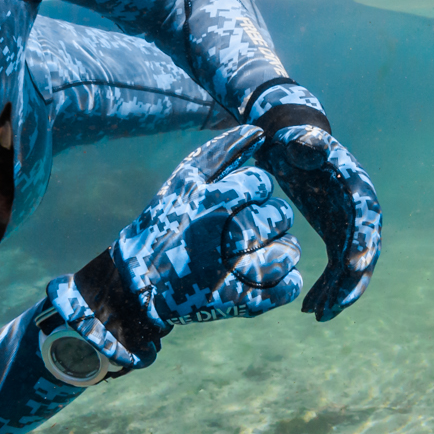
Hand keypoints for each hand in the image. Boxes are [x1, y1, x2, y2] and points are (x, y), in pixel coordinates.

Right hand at [80, 127, 301, 353]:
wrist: (142, 284)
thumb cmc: (164, 224)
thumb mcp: (186, 181)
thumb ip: (223, 151)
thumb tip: (258, 131)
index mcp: (221, 201)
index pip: (263, 183)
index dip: (248, 194)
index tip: (229, 206)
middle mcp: (237, 233)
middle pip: (281, 215)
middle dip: (264, 221)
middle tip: (237, 234)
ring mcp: (245, 270)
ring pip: (291, 249)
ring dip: (274, 251)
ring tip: (247, 256)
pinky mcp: (250, 302)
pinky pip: (290, 285)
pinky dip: (281, 282)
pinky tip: (257, 278)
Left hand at [256, 117, 381, 320]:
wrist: (291, 147)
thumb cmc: (293, 141)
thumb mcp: (297, 138)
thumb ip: (305, 143)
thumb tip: (312, 146)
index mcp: (356, 187)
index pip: (364, 217)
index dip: (361, 241)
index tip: (352, 265)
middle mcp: (361, 211)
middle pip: (364, 251)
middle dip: (352, 281)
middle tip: (335, 305)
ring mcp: (350, 227)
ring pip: (352, 268)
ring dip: (338, 294)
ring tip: (318, 315)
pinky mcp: (337, 237)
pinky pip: (337, 270)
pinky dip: (327, 290)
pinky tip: (310, 308)